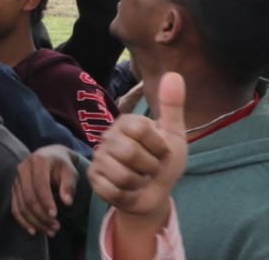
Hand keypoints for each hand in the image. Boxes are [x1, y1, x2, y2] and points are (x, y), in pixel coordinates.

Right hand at [10, 145, 78, 236]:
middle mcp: (23, 168)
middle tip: (56, 227)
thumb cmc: (62, 166)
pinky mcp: (14, 189)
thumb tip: (67, 202)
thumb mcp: (70, 172)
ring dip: (35, 221)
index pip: (39, 184)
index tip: (55, 215)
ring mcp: (16, 179)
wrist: (50, 157)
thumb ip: (69, 185)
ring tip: (50, 231)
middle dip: (41, 215)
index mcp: (38, 160)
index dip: (46, 201)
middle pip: (29, 197)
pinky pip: (15, 207)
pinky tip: (34, 231)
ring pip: (22, 205)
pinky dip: (23, 221)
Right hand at [89, 72, 186, 224]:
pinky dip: (127, 195)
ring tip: (139, 179)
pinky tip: (128, 190)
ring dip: (139, 183)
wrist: (155, 193)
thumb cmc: (163, 161)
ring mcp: (99, 157)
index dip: (158, 146)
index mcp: (126, 122)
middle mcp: (108, 136)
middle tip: (150, 168)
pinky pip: (113, 190)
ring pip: (124, 175)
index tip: (161, 151)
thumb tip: (175, 74)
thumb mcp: (173, 135)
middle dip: (150, 168)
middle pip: (131, 153)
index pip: (141, 129)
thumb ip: (172, 106)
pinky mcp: (94, 178)